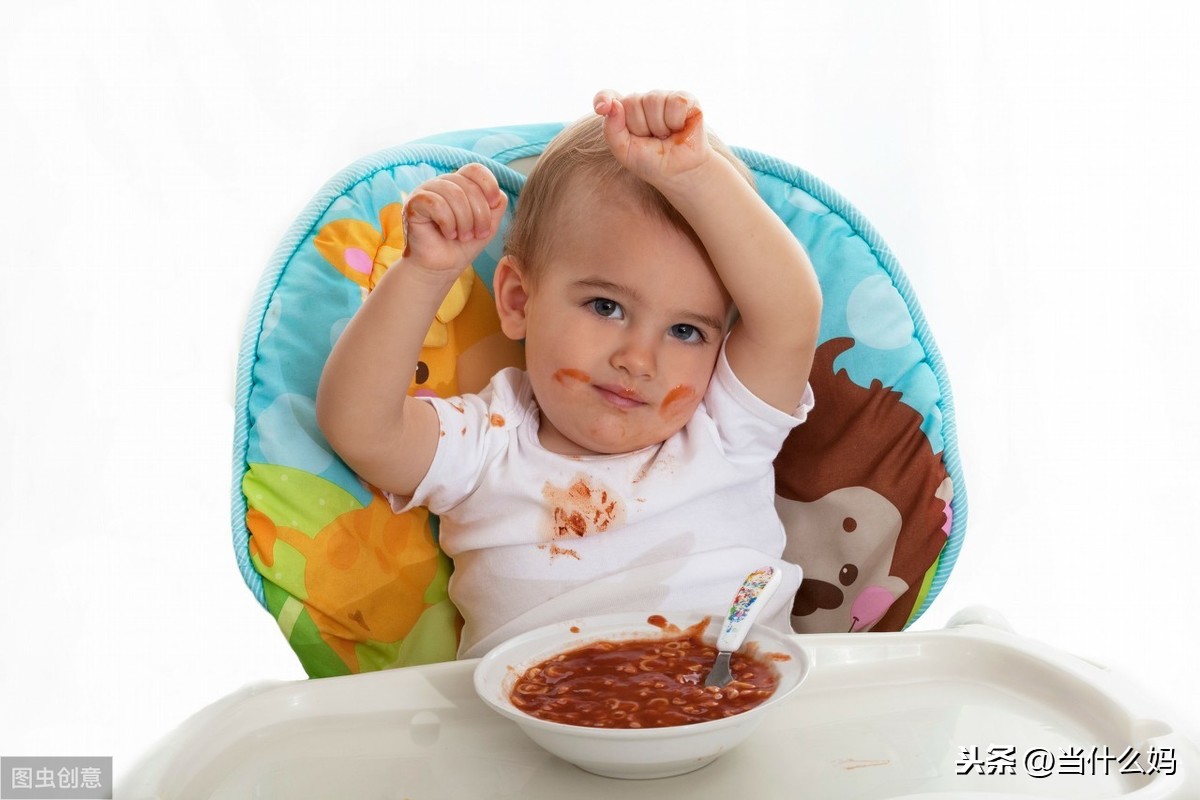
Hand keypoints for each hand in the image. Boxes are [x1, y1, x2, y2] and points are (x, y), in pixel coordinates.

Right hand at [402, 163, 506, 275]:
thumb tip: (499, 194)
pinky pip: (436, 203)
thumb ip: (496, 207)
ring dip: (464, 220)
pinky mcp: (413, 203)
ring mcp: (425, 191)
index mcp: (459, 184)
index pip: (475, 170)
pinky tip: (448, 233)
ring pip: (454, 194)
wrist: (440, 268)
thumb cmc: (461, 246)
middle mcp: (442, 183)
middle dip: (479, 214)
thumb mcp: (487, 226)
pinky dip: (448, 222)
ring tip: (462, 236)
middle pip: (468, 185)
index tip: (493, 205)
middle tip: (476, 234)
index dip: (489, 185)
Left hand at [593, 90, 711, 184]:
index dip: (604, 99)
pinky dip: (676, 121)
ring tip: (666, 136)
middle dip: (641, 127)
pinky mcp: (684, 99)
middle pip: (631, 102)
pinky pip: (674, 102)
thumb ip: (612, 130)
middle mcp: (642, 101)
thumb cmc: (651, 162)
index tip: (601, 108)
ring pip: (653, 101)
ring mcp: (663, 97)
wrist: (679, 172)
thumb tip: (613, 105)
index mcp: (624, 112)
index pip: (608, 96)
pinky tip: (679, 128)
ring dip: (659, 127)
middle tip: (653, 140)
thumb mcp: (624, 151)